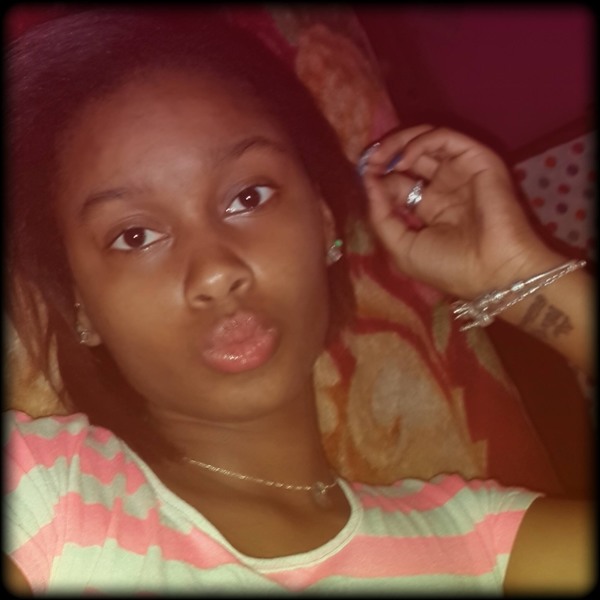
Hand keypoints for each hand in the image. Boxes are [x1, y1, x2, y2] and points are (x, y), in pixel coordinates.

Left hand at [361, 125, 562, 299]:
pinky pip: (444, 139)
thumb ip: (381, 217)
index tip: (363, 177)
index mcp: (428, 211)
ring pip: (425, 144)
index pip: (397, 185)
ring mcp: (459, 173)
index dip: (377, 180)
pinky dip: (421, 142)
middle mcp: (443, 189)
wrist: (493, 269)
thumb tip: (368, 183)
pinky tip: (406, 158)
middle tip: (368, 160)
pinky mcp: (476, 159)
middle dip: (384, 158)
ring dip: (398, 144)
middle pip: (408, 162)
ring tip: (381, 156)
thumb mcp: (402, 249)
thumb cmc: (448, 266)